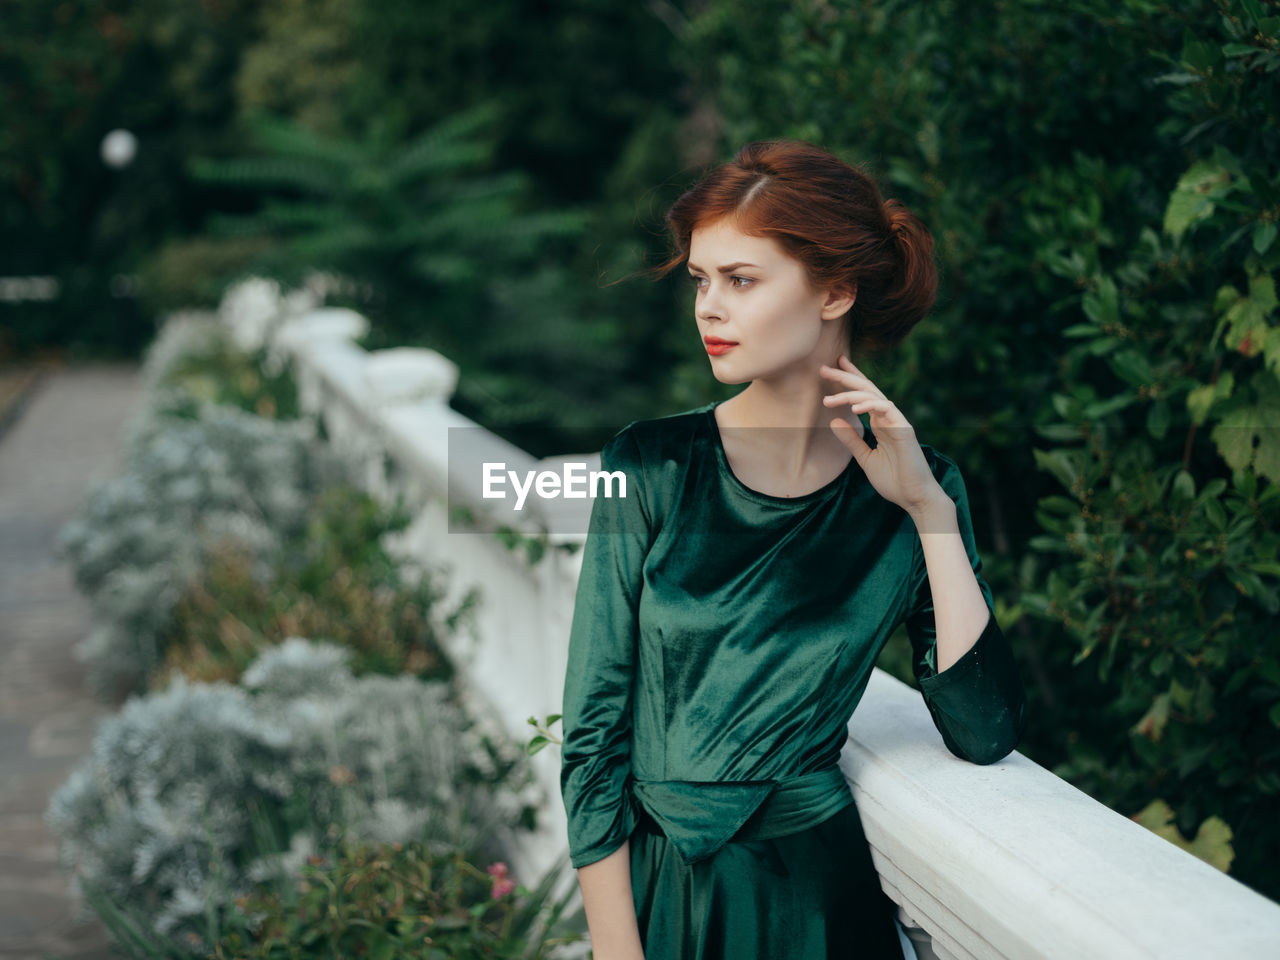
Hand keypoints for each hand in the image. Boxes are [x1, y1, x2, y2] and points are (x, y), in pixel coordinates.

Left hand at [820, 354, 943, 515]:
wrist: (914, 498)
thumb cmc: (894, 480)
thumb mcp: (865, 458)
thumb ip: (851, 439)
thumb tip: (834, 421)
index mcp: (880, 423)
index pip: (864, 395)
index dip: (850, 378)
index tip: (832, 366)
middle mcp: (889, 418)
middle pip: (866, 389)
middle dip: (845, 377)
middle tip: (823, 369)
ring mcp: (897, 421)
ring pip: (872, 396)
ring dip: (849, 395)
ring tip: (828, 399)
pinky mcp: (904, 429)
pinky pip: (886, 409)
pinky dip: (870, 405)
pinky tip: (853, 408)